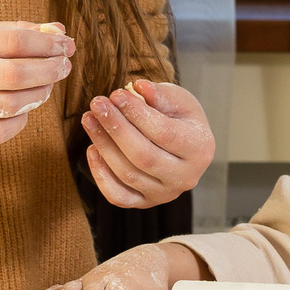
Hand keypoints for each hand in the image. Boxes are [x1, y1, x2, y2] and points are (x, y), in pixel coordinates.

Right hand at [0, 21, 72, 147]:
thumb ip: (10, 31)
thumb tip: (59, 31)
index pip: (13, 41)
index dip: (47, 44)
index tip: (65, 46)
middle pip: (16, 75)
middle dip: (49, 70)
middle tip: (64, 67)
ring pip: (10, 105)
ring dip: (39, 96)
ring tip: (46, 87)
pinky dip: (19, 122)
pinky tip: (24, 110)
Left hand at [83, 79, 215, 207]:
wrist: (181, 143)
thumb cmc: (179, 117)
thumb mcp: (177, 100)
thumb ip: (159, 94)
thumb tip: (139, 87)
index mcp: (200, 149)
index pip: (164, 133)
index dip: (136, 114)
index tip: (116, 94)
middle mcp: (186, 177)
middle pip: (144, 156)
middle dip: (115, 128)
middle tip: (97, 105)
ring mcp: (165, 194)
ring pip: (128, 175)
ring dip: (103, 145)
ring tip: (89, 119)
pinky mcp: (145, 202)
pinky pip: (118, 196)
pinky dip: (101, 174)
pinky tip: (92, 149)